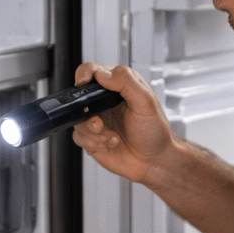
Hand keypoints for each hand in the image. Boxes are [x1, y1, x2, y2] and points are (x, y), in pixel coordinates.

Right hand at [70, 63, 175, 184]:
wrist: (155, 161)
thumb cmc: (155, 131)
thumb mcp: (146, 102)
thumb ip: (126, 82)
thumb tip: (102, 73)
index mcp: (118, 86)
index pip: (93, 71)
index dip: (84, 74)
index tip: (82, 83)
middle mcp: (105, 102)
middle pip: (79, 97)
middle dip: (86, 113)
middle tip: (99, 124)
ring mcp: (98, 120)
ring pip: (77, 120)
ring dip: (93, 132)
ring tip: (111, 137)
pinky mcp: (92, 137)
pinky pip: (79, 137)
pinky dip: (94, 143)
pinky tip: (111, 144)